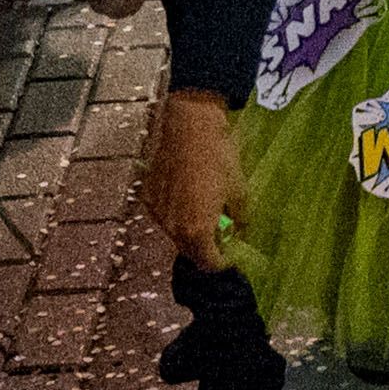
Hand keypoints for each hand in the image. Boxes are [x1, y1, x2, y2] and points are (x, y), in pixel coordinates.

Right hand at [148, 88, 244, 268]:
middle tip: (221, 232)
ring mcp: (158, 212)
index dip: (223, 260)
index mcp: (197, 231)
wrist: (190, 125)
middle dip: (207, 247)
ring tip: (205, 211)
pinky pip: (165, 215)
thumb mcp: (239, 189)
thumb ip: (240, 218)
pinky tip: (188, 196)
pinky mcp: (148, 196)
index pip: (209, 263)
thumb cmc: (219, 156)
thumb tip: (239, 230)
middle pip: (190, 252)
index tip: (231, 252)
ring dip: (190, 231)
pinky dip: (177, 214)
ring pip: (175, 234)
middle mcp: (173, 228)